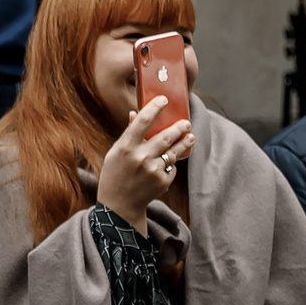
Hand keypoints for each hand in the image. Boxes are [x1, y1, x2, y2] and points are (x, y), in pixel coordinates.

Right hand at [95, 98, 192, 227]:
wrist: (119, 205)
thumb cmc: (115, 174)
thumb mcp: (116, 153)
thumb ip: (128, 134)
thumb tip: (135, 113)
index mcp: (126, 147)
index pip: (143, 120)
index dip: (155, 107)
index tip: (164, 100)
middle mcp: (140, 157)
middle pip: (165, 136)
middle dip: (179, 127)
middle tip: (186, 122)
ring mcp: (153, 170)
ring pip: (173, 152)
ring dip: (183, 143)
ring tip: (190, 136)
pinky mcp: (162, 181)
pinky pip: (171, 167)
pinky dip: (169, 165)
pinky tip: (165, 165)